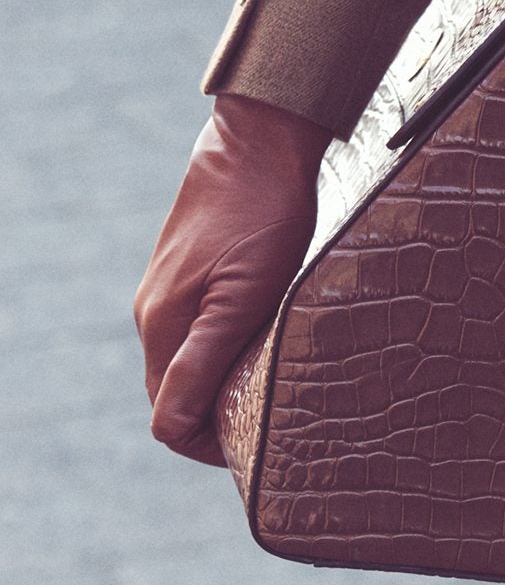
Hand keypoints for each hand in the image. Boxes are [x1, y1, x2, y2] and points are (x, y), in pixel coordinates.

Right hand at [133, 98, 332, 465]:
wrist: (259, 140)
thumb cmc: (262, 217)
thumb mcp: (242, 298)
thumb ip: (203, 363)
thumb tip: (173, 430)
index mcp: (163, 327)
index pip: (168, 420)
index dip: (209, 443)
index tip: (256, 443)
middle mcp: (155, 312)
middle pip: (174, 394)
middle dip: (214, 417)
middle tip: (269, 419)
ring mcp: (169, 289)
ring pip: (186, 362)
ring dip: (220, 382)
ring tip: (269, 380)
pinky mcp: (188, 269)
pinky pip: (195, 329)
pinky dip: (222, 349)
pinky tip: (261, 336)